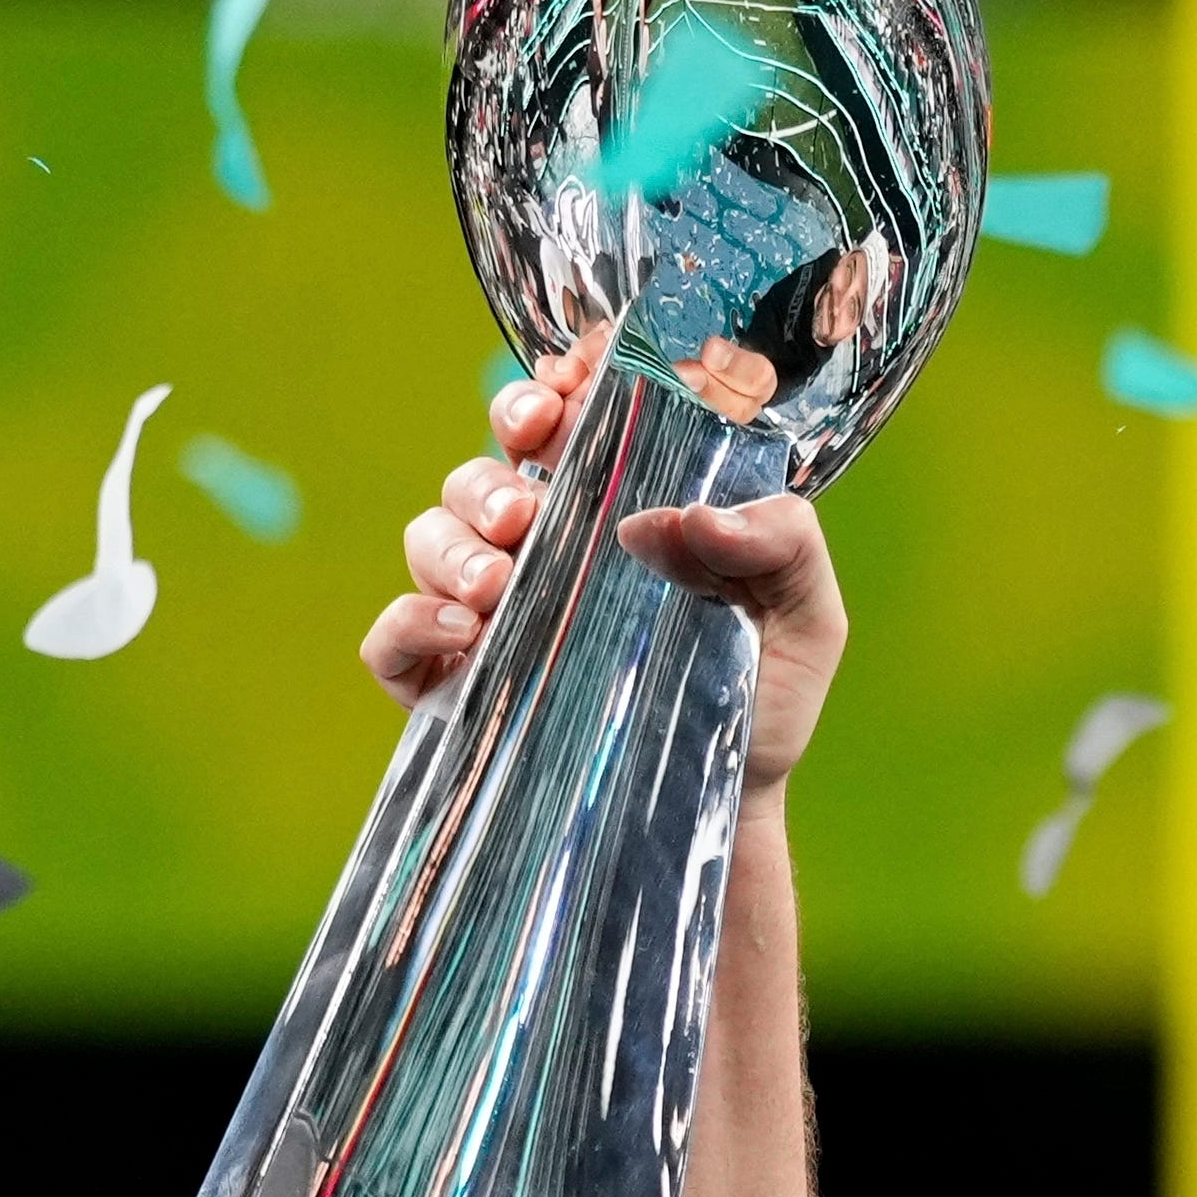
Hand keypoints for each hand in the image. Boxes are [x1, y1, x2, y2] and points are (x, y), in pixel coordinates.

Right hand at [366, 331, 852, 796]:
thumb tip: (682, 516)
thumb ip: (781, 542)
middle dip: (492, 472)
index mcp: (617, 507)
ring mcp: (491, 614)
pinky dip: (408, 621)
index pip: (562, 421)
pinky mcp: (451, 684)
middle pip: (484, 472)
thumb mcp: (804, 615)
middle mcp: (545, 549)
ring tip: (499, 583)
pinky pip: (392, 637)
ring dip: (453, 543)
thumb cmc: (760, 700)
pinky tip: (459, 630)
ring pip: (430, 535)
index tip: (563, 392)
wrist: (725, 808)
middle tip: (527, 510)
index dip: (549, 388)